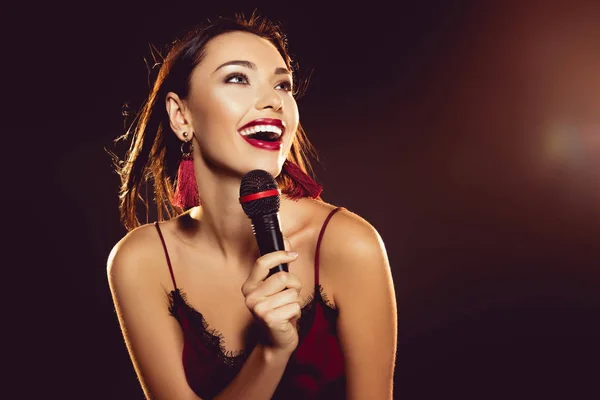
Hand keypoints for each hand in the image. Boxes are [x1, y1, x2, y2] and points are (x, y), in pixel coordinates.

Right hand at [241, 239, 301, 354]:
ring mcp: (258, 308)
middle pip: (282, 277)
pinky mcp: (269, 318)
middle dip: (294, 285)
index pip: (262, 263)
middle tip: (290, 295)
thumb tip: (286, 240)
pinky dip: (296, 312)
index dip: (279, 255)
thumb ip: (279, 266)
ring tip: (287, 309)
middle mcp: (250, 296)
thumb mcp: (277, 288)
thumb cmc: (278, 311)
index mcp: (249, 286)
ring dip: (295, 301)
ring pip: (291, 292)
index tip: (292, 254)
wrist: (276, 341)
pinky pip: (294, 306)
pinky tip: (288, 319)